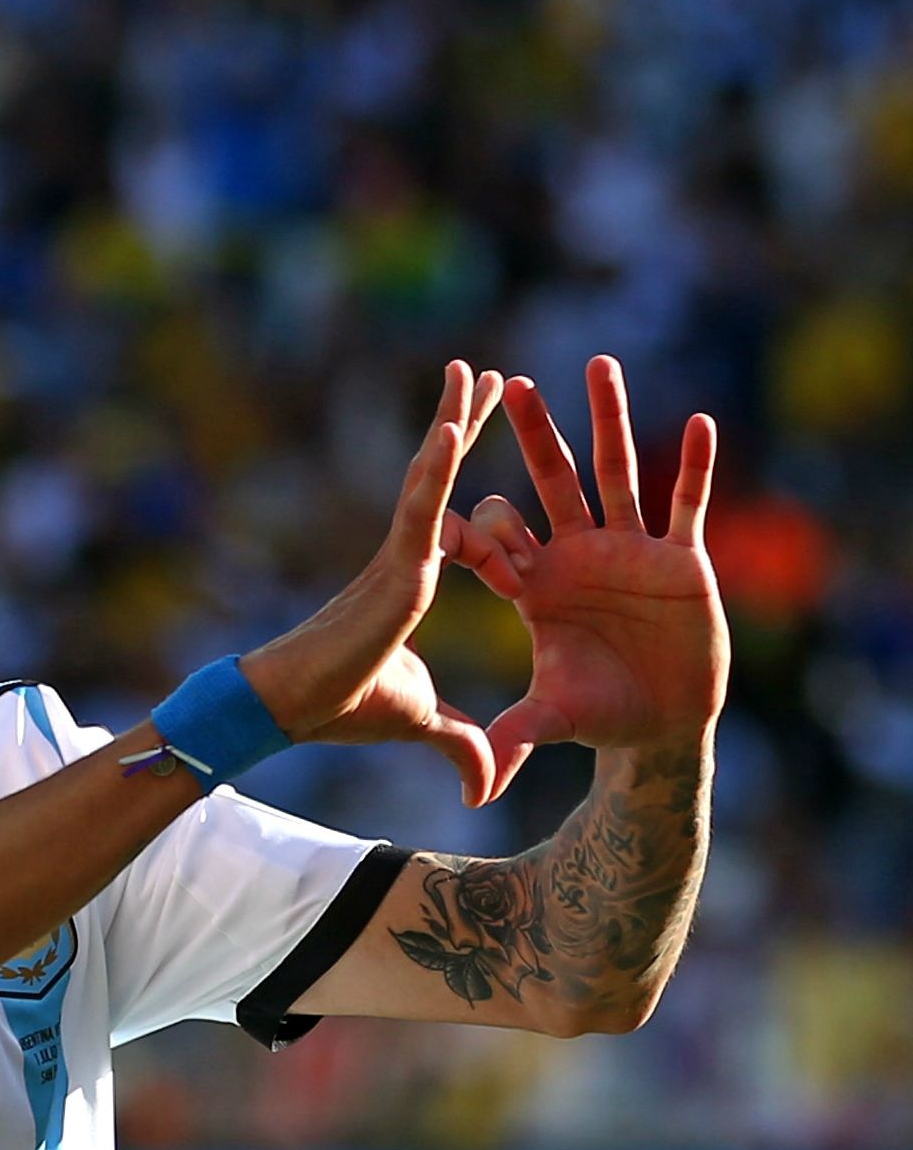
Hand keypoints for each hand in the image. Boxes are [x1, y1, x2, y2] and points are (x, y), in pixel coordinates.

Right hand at [242, 361, 516, 807]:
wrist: (291, 710)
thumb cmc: (341, 707)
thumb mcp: (423, 722)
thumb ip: (462, 742)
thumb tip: (490, 786)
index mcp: (413, 582)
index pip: (450, 515)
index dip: (466, 475)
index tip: (481, 440)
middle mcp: (407, 558)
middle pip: (440, 477)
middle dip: (463, 424)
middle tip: (483, 374)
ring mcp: (399, 558)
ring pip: (430, 476)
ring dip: (453, 421)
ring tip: (470, 370)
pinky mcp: (393, 568)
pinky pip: (422, 506)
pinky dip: (439, 465)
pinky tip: (456, 422)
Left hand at [469, 356, 728, 801]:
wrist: (663, 723)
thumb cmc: (601, 713)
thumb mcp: (554, 719)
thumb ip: (515, 736)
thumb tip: (477, 783)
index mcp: (536, 586)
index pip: (495, 540)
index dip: (475, 529)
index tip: (449, 509)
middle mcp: (577, 556)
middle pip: (551, 482)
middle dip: (532, 435)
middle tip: (510, 384)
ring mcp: (629, 551)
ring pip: (616, 473)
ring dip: (609, 420)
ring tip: (599, 366)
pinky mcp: (681, 560)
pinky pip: (687, 504)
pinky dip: (694, 467)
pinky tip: (700, 423)